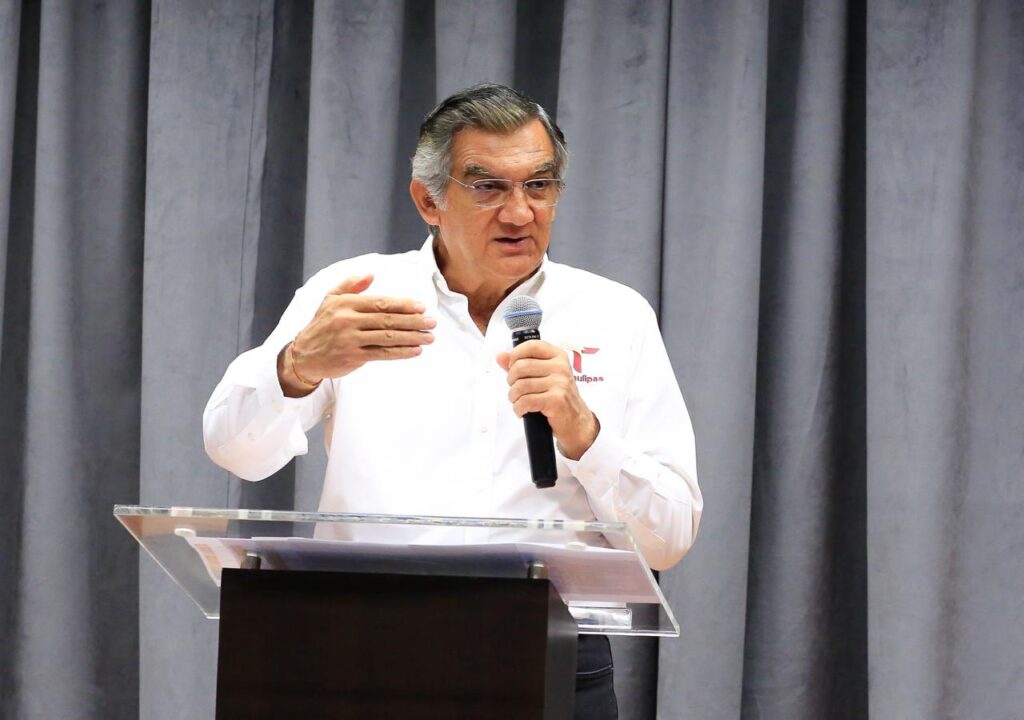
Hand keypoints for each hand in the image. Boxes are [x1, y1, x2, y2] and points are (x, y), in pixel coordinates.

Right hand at [281, 274, 434, 394]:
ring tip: (429, 337)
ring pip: (388, 337)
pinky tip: (415, 351)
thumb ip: (350, 285)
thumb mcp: (330, 299)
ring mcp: (351, 339)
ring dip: (412, 337)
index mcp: (346, 303)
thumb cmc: (321, 325)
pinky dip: (401, 352)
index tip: (421, 307)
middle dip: (414, 321)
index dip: (403, 305)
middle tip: (432, 322)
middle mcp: (348, 320)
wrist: (303, 355)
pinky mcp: (353, 357)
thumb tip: (371, 274)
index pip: (380, 303)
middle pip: (388, 320)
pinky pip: (382, 353)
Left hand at [496, 340, 599, 460]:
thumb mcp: (543, 376)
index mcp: (558, 356)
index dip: (515, 355)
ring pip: (520, 386)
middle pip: (520, 367)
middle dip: (511, 381)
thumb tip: (500, 356)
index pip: (531, 346)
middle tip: (516, 390)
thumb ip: (521, 364)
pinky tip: (523, 411)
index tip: (512, 367)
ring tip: (519, 401)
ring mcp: (560, 383)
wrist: (576, 422)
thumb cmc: (558, 397)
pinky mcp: (556, 400)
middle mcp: (561, 367)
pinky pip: (525, 401)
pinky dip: (519, 408)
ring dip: (514, 397)